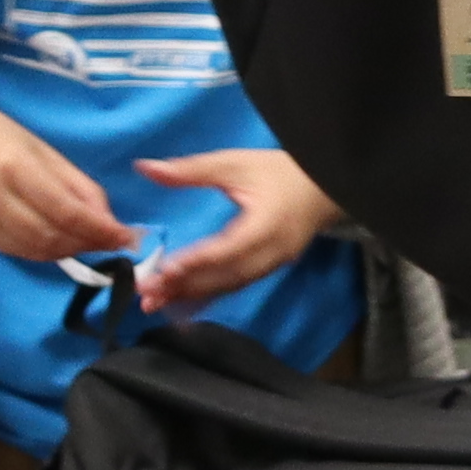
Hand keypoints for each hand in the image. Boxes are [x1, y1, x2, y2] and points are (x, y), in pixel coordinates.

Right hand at [0, 100, 128, 265]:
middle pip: (51, 237)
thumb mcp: (35, 145)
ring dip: (68, 252)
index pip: (67, 211)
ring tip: (90, 242)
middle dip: (89, 244)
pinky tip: (58, 243)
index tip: (128, 236)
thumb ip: (72, 181)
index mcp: (13, 166)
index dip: (102, 230)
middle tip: (113, 241)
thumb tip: (107, 216)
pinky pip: (14, 250)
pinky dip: (42, 252)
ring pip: (33, 250)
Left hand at [135, 148, 337, 305]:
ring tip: (155, 303)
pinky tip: (181, 305)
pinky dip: (207, 297)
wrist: (324, 189)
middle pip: (227, 275)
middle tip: (147, 291)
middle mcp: (273, 251)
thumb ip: (191, 169)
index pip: (230, 247)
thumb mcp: (236, 164)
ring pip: (229, 286)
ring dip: (192, 296)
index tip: (166, 269)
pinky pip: (235, 287)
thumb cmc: (279, 173)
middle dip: (186, 285)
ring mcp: (272, 265)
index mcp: (268, 223)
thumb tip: (146, 168)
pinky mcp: (267, 271)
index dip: (199, 260)